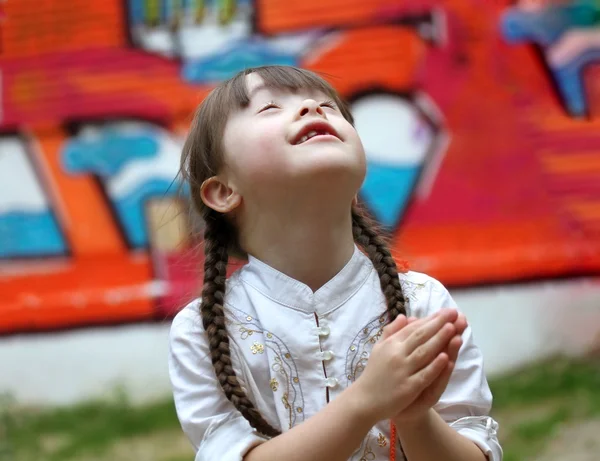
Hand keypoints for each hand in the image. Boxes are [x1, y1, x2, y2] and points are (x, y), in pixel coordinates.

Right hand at [350, 308, 458, 423]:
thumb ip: (391, 331)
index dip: (430, 319)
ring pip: (424, 352)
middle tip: (454, 313)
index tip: (445, 311)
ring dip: (439, 339)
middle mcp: (396, 354)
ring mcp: (402, 371)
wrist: (364, 400)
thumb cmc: (374, 372)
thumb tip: (404, 316)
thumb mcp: (379, 348)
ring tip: (453, 328)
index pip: (413, 328)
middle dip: (438, 324)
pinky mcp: (407, 388)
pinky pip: (423, 375)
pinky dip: (434, 366)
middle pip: (420, 336)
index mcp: (390, 344)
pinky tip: (446, 357)